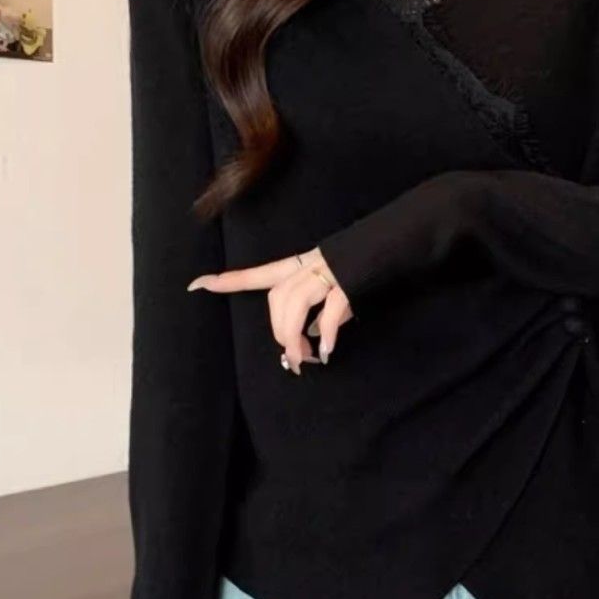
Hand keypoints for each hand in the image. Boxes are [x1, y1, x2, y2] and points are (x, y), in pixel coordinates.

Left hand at [187, 247, 352, 374]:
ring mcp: (331, 271)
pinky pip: (331, 310)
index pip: (261, 274)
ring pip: (296, 303)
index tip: (197, 284)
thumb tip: (312, 338)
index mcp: (304, 264)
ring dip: (294, 336)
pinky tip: (327, 351)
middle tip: (292, 357)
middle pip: (279, 297)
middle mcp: (312, 265)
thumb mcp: (339, 288)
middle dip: (279, 330)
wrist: (400, 238)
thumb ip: (321, 311)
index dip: (230, 281)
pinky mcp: (351, 282)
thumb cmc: (368, 265)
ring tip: (304, 359)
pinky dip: (326, 333)